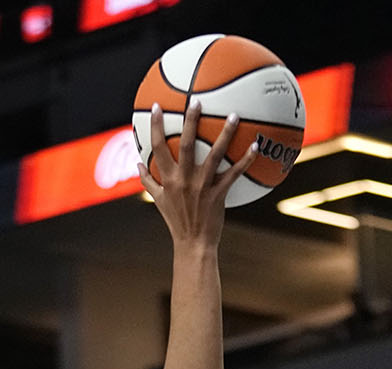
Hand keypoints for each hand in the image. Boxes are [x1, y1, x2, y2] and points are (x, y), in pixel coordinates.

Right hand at [138, 102, 257, 248]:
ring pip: (214, 155)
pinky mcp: (218, 194)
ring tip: (233, 115)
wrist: (192, 244)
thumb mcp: (158, 201)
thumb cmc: (176, 221)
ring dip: (224, 134)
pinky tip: (254, 146)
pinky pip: (233, 174)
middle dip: (190, 121)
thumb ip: (148, 180)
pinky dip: (245, 161)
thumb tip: (137, 162)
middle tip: (196, 100)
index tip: (156, 106)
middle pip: (186, 145)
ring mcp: (202, 186)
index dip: (156, 126)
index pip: (157, 147)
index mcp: (168, 178)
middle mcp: (184, 179)